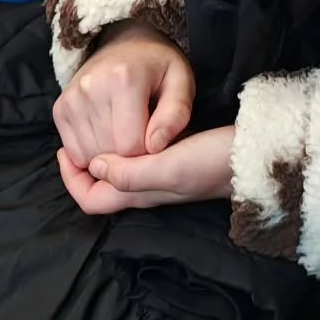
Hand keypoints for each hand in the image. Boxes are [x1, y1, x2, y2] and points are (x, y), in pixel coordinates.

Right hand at [54, 21, 195, 169]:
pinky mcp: (60, 108)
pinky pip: (75, 153)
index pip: (131, 146)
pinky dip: (92, 151)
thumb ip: (176, 114)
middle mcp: (91, 88)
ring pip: (90, 156)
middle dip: (129, 154)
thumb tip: (155, 146)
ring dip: (110, 154)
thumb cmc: (157, 66)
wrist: (125, 43)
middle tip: (142, 131)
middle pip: (109, 153)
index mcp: (124, 79)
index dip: (148, 150)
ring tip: (126, 129)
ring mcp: (71, 98)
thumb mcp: (181, 81)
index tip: (156, 135)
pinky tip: (108, 132)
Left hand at [57, 125, 235, 213]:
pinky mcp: (177, 155)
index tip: (64, 151)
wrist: (255, 152)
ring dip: (103, 149)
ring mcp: (163, 171)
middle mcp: (148, 185)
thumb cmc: (214, 160)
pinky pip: (138, 153)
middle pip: (102, 185)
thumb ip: (131, 173)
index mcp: (142, 192)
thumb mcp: (171, 166)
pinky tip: (132, 120)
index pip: (92, 200)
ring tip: (99, 122)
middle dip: (85, 162)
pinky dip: (126, 138)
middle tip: (79, 130)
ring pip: (119, 168)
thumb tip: (94, 167)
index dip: (72, 180)